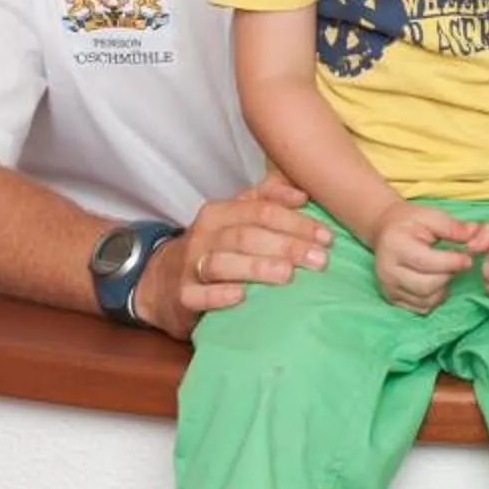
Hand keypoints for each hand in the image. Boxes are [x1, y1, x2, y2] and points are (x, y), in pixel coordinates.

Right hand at [133, 176, 331, 340]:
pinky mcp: (182, 296)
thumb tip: (304, 191)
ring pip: (222, 262)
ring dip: (257, 267)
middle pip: (247, 235)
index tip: (326, 237)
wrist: (162, 282)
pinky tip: (241, 295)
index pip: (261, 210)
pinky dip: (219, 295)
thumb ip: (266, 200)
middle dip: (286, 245)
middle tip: (319, 259)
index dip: (296, 221)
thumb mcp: (235, 220)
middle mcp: (204, 235)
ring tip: (288, 275)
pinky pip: (199, 295)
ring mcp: (190, 266)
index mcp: (220, 212)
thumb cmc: (213, 249)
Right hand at [371, 200, 475, 311]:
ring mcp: (388, 287)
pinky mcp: (392, 298)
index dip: (452, 263)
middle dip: (448, 275)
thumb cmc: (410, 222)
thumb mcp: (431, 215)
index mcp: (395, 246)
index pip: (427, 262)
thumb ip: (452, 227)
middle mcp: (387, 270)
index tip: (468, 257)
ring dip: (443, 288)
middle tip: (458, 264)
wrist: (385, 230)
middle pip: (427, 285)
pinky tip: (436, 281)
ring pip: (426, 300)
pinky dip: (434, 298)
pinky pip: (421, 308)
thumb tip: (476, 234)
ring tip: (446, 271)